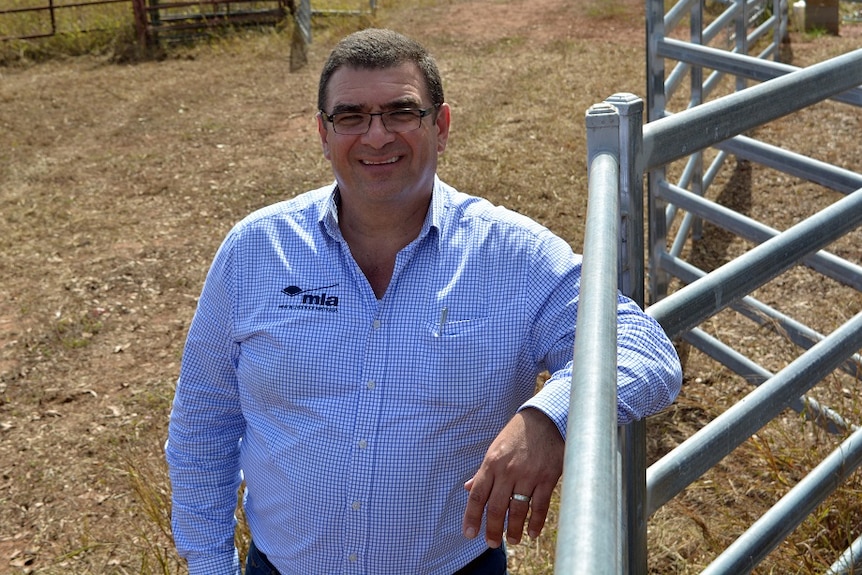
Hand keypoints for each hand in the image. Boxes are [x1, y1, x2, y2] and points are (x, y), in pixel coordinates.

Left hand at [462, 408, 563, 547]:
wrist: (545, 419)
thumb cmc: (517, 434)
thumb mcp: (495, 449)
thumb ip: (483, 471)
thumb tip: (468, 488)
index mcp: (492, 463)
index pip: (478, 495)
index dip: (472, 517)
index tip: (469, 533)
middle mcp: (508, 471)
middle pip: (496, 507)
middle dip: (492, 529)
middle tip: (491, 543)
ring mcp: (528, 475)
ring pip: (518, 510)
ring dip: (513, 529)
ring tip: (511, 540)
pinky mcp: (547, 478)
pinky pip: (540, 506)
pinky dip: (535, 522)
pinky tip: (532, 532)